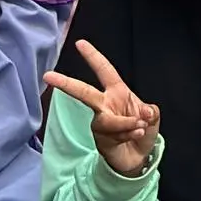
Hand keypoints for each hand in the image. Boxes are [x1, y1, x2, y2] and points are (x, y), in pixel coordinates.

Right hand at [42, 37, 161, 178]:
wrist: (138, 156)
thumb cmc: (142, 129)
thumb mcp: (152, 117)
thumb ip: (150, 112)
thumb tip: (144, 112)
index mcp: (117, 91)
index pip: (104, 70)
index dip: (93, 57)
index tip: (79, 43)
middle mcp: (105, 104)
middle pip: (84, 92)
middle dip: (66, 83)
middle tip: (48, 76)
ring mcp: (99, 121)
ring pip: (107, 119)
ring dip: (127, 124)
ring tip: (140, 127)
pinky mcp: (98, 137)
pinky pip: (112, 133)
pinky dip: (127, 134)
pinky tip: (135, 136)